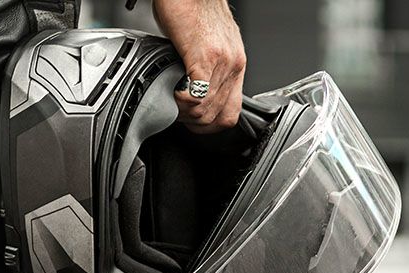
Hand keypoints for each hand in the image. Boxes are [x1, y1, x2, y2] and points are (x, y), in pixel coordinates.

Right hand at [153, 0, 245, 133]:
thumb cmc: (192, 8)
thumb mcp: (207, 44)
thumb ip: (205, 67)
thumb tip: (191, 88)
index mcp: (235, 65)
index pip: (232, 113)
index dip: (209, 125)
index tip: (191, 120)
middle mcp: (234, 65)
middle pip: (219, 117)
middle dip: (193, 123)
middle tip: (177, 112)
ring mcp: (222, 62)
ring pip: (206, 111)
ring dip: (184, 113)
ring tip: (172, 101)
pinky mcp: (206, 56)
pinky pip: (197, 96)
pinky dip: (182, 101)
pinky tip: (173, 91)